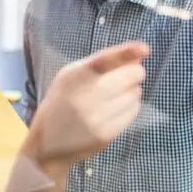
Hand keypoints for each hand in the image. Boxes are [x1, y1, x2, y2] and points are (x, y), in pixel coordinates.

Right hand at [26, 42, 148, 166]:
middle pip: (129, 76)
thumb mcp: (71, 76)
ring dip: (132, 91)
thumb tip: (138, 56)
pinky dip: (130, 106)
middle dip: (135, 72)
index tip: (144, 49)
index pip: (104, 60)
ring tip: (115, 95)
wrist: (48, 142)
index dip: (126, 53)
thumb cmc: (63, 101)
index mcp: (74, 77)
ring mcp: (96, 118)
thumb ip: (102, 62)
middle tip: (129, 75)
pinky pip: (133, 112)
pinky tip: (116, 108)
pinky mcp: (106, 135)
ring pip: (135, 94)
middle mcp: (85, 97)